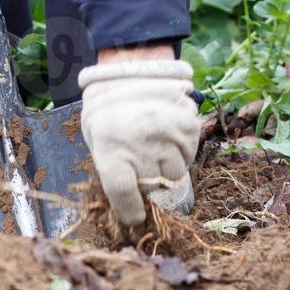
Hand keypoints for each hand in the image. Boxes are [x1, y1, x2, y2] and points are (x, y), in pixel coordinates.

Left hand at [78, 54, 199, 225]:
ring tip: (153, 148)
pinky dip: (179, 154)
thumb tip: (135, 212)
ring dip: (166, 170)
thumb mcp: (100, 142)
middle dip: (147, 185)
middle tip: (141, 167)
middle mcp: (140, 141)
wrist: (131, 71)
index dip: (130, 210)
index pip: (123, 191)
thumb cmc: (109, 116)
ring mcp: (167, 134)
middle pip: (152, 186)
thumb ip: (116, 174)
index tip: (136, 218)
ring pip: (174, 175)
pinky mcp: (188, 127)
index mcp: (109, 146)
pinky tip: (166, 137)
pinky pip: (189, 157)